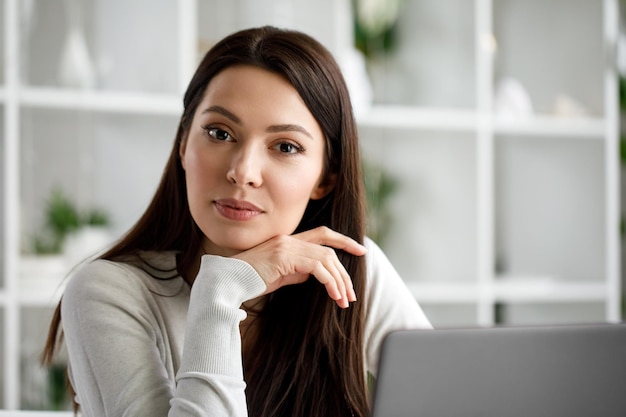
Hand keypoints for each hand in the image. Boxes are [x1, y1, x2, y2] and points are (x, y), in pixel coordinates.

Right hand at [233, 226, 366, 307]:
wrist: (226, 282)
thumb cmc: (249, 282)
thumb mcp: (278, 276)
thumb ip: (296, 272)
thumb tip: (314, 275)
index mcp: (288, 241)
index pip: (322, 234)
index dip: (343, 240)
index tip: (361, 250)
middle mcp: (289, 239)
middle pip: (328, 250)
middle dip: (344, 272)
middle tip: (351, 294)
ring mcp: (286, 246)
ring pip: (326, 259)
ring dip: (339, 281)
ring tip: (344, 300)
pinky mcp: (284, 257)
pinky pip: (317, 268)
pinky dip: (329, 282)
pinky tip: (334, 296)